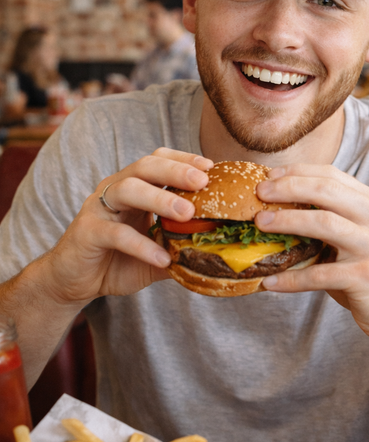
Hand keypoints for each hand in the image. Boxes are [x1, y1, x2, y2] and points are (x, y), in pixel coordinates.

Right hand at [42, 148, 212, 306]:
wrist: (74, 282)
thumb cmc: (118, 261)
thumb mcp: (156, 253)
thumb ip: (181, 248)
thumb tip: (220, 251)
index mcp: (134, 187)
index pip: (158, 160)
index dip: (183, 159)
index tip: (211, 167)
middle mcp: (116, 190)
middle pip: (145, 166)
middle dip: (176, 170)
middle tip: (203, 181)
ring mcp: (99, 208)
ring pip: (128, 189)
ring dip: (160, 198)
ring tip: (187, 213)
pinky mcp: (87, 232)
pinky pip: (116, 233)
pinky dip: (141, 244)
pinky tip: (162, 258)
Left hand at [255, 164, 368, 345]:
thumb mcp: (360, 238)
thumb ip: (332, 221)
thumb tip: (277, 212)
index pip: (333, 176)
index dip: (298, 172)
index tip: (269, 176)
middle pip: (327, 191)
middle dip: (289, 187)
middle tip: (259, 192)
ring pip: (324, 223)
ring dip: (287, 221)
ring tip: (260, 223)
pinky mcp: (366, 277)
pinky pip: (320, 274)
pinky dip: (291, 278)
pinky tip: (270, 281)